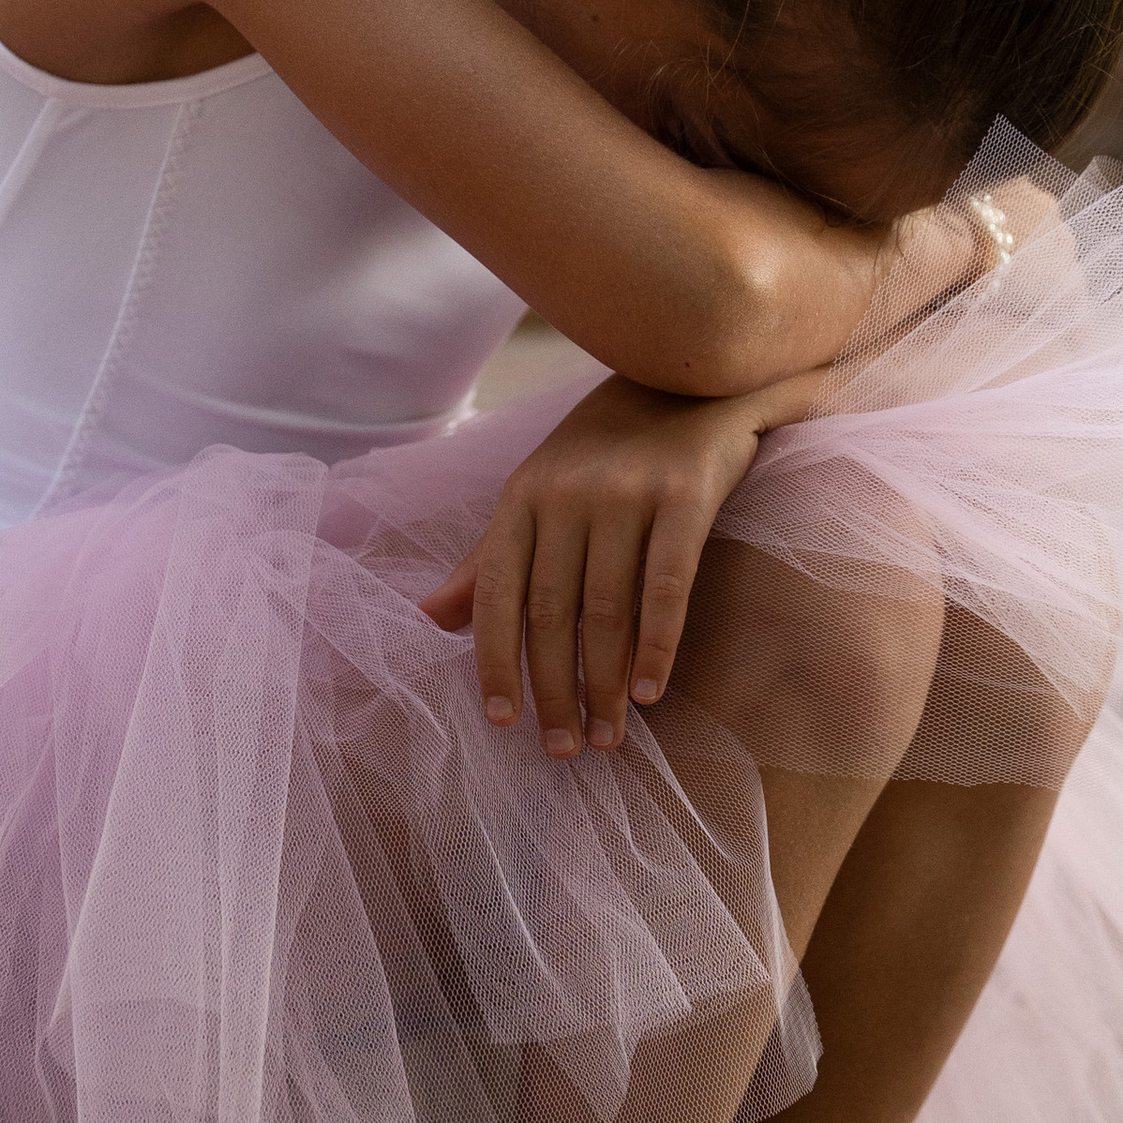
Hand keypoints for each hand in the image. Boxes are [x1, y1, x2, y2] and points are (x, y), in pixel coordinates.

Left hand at [420, 374, 804, 756]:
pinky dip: (658, 645)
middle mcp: (567, 495)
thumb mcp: (539, 493)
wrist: (691, 372)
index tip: (502, 724)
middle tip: (564, 750)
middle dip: (554, 691)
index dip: (495, 663)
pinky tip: (653, 693)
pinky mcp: (685, 495)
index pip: (497, 596)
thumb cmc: (608, 447)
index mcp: (522, 497)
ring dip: (607, 685)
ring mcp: (626, 494)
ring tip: (610, 737)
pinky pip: (667, 586)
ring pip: (607, 611)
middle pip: (551, 614)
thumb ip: (490, 561)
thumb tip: (431, 619)